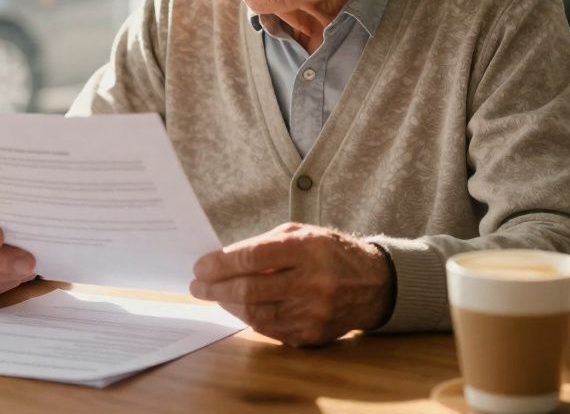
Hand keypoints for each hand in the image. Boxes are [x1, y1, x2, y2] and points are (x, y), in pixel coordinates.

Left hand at [189, 222, 394, 345]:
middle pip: (250, 290)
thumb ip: (263, 245)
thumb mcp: (301, 234)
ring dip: (228, 305)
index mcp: (308, 249)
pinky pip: (269, 329)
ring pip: (255, 313)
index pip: (254, 257)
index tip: (200, 266)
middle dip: (216, 288)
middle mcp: (313, 282)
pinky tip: (238, 307)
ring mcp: (313, 312)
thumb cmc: (328, 252)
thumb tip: (221, 260)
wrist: (372, 284)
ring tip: (214, 295)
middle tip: (197, 286)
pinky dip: (249, 317)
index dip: (221, 263)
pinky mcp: (312, 334)